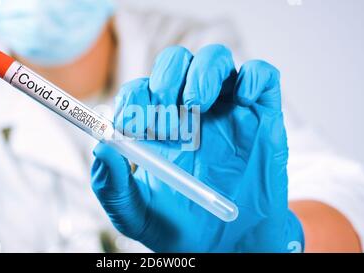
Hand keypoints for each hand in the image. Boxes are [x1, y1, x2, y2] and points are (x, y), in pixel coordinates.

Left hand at [91, 44, 303, 251]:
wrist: (230, 246)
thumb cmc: (182, 227)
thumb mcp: (135, 214)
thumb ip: (112, 185)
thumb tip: (101, 146)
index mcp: (158, 128)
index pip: (140, 89)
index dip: (132, 98)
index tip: (132, 125)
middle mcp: (191, 111)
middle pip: (175, 62)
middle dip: (165, 80)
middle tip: (165, 120)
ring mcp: (228, 110)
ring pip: (215, 59)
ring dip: (201, 73)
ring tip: (195, 106)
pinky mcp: (262, 116)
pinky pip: (262, 76)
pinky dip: (252, 77)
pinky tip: (242, 101)